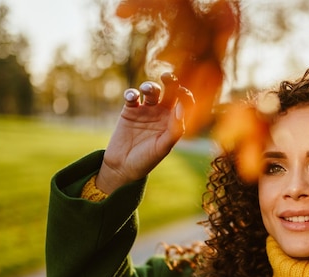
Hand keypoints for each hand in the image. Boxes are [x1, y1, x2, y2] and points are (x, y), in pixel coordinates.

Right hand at [96, 73, 193, 193]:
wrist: (123, 167)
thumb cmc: (147, 160)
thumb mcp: (163, 147)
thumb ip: (174, 129)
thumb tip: (181, 108)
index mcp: (174, 121)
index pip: (183, 103)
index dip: (185, 96)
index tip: (182, 93)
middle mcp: (161, 113)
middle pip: (169, 91)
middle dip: (170, 82)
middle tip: (168, 77)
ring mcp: (145, 110)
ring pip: (151, 90)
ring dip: (150, 86)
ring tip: (148, 90)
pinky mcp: (129, 110)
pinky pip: (132, 96)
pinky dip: (132, 93)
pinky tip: (133, 98)